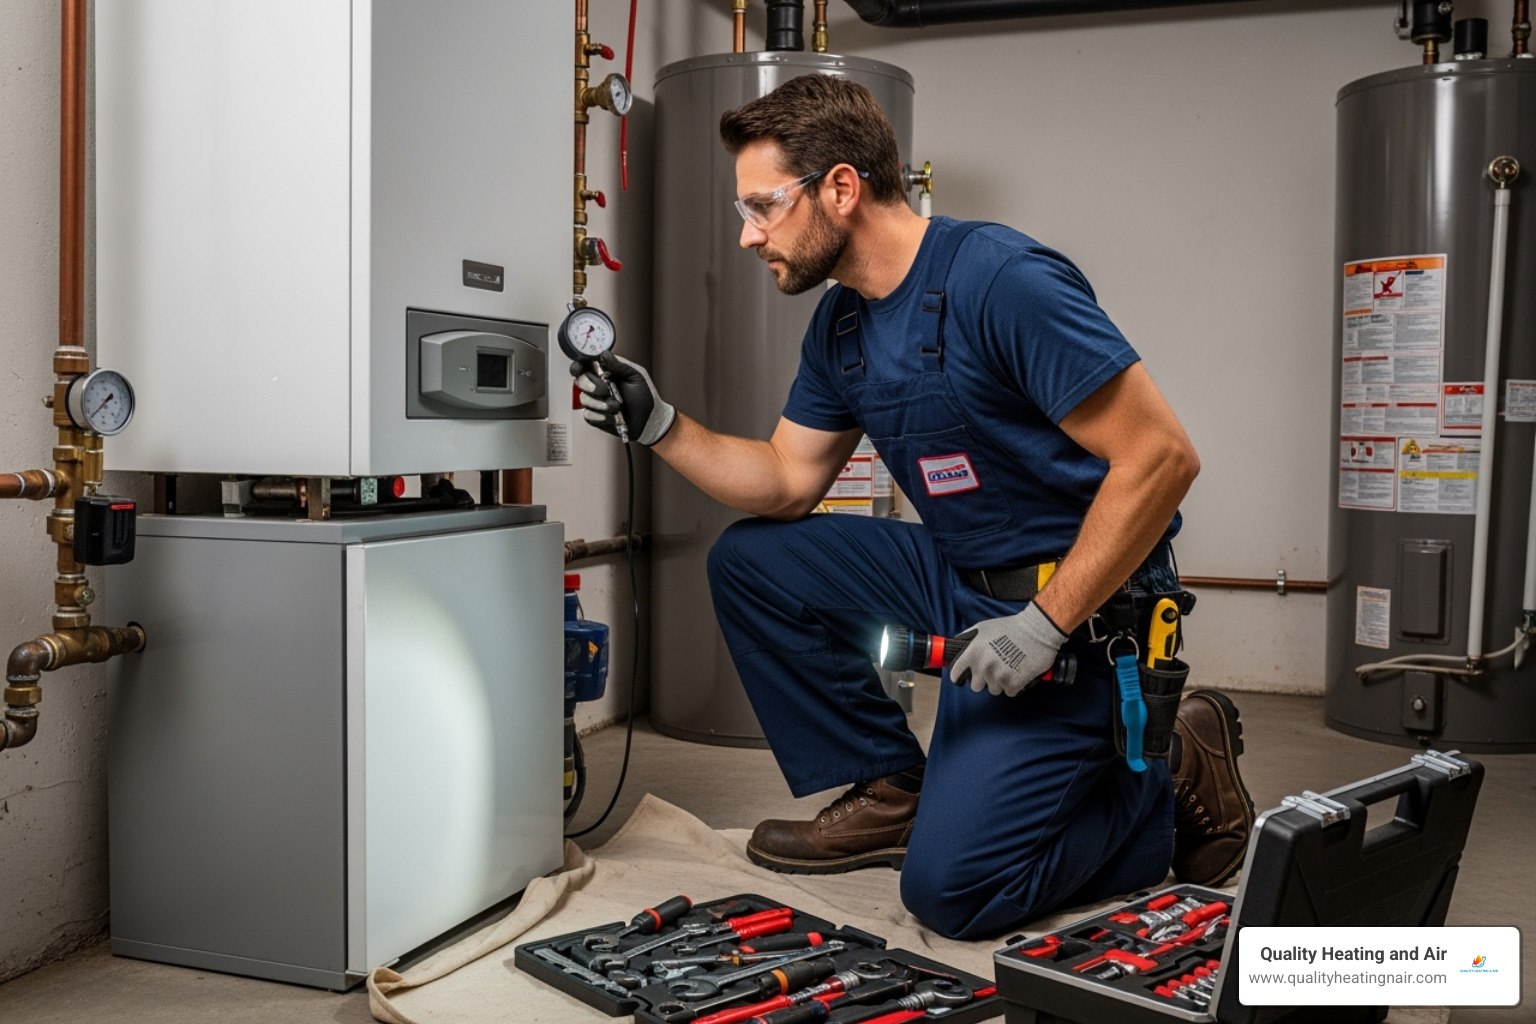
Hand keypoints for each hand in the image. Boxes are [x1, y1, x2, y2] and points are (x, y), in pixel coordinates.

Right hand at [570, 352, 675, 445]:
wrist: (649, 420)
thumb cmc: (644, 396)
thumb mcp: (636, 376)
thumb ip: (620, 366)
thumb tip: (604, 354)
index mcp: (605, 371)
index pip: (585, 364)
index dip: (578, 365)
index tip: (579, 367)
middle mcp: (597, 385)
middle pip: (580, 380)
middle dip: (590, 385)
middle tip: (605, 391)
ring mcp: (595, 401)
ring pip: (584, 398)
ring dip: (601, 404)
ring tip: (617, 407)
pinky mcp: (595, 416)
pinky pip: (588, 415)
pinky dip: (601, 416)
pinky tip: (613, 417)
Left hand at [950, 602, 1067, 696]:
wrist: (1038, 630)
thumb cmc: (1011, 627)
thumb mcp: (983, 628)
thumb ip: (968, 639)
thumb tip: (956, 646)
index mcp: (972, 652)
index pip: (956, 674)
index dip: (959, 676)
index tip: (963, 677)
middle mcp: (983, 666)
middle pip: (975, 686)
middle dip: (984, 680)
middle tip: (995, 669)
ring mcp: (998, 676)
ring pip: (993, 690)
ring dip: (1000, 682)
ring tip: (1009, 667)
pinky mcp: (1013, 683)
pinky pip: (1009, 692)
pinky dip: (1014, 685)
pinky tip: (1018, 672)